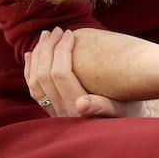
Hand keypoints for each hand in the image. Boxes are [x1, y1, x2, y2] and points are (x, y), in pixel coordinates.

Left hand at [24, 28, 145, 118]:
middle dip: (48, 49)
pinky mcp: (52, 110)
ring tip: (46, 36)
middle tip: (57, 30)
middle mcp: (61, 112)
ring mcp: (54, 112)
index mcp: (77, 110)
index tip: (71, 33)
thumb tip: (81, 105)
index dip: (62, 50)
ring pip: (35, 81)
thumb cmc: (128, 113)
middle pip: (44, 75)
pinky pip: (34, 88)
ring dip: (38, 55)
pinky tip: (32, 54)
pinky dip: (30, 68)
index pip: (61, 74)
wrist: (122, 128)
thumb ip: (102, 107)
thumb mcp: (121, 109)